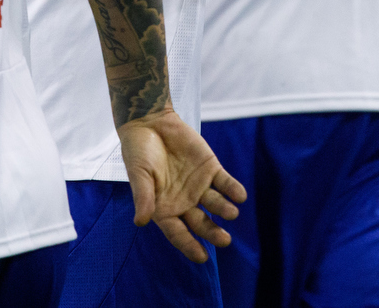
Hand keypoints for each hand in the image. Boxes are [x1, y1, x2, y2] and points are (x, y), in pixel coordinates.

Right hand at [118, 107, 246, 262]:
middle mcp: (184, 201)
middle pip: (201, 223)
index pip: (178, 233)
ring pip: (215, 204)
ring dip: (224, 210)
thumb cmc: (139, 152)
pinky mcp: (210, 168)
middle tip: (224, 240)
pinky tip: (240, 196)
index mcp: (164, 209)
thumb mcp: (138, 175)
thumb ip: (143, 197)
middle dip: (213, 232)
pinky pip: (225, 183)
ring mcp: (199, 185)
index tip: (202, 257)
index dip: (190, 246)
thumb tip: (141, 222)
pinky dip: (233, 189)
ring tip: (231, 213)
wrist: (150, 122)